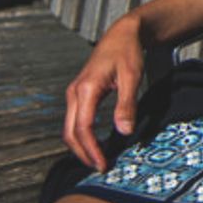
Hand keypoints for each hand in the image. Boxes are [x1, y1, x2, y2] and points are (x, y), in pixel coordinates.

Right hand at [63, 14, 146, 170]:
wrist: (122, 34)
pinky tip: (94, 143)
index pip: (83, 128)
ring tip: (98, 160)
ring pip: (69, 128)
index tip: (103, 164)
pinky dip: (81, 136)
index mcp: (86, 88)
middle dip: (83, 153)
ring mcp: (74, 93)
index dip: (91, 149)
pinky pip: (74, 121)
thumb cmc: (127, 52)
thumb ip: (126, 104)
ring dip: (81, 147)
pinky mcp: (78, 94)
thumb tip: (123, 131)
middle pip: (70, 133)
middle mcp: (75, 92)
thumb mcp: (132, 77)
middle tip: (100, 168)